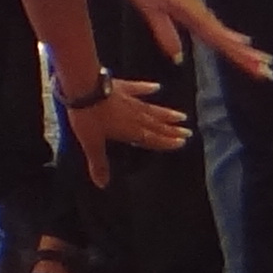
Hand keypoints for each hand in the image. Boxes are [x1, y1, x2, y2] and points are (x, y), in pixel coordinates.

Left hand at [64, 76, 182, 181]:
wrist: (83, 88)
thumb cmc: (89, 117)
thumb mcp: (92, 143)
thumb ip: (99, 163)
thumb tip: (103, 185)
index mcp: (131, 130)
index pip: (152, 139)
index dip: (166, 142)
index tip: (182, 143)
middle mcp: (135, 116)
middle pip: (157, 125)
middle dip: (172, 130)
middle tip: (188, 131)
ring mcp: (131, 100)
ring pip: (152, 109)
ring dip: (166, 113)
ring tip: (181, 116)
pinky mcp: (122, 87)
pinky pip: (138, 88)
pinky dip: (147, 88)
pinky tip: (157, 87)